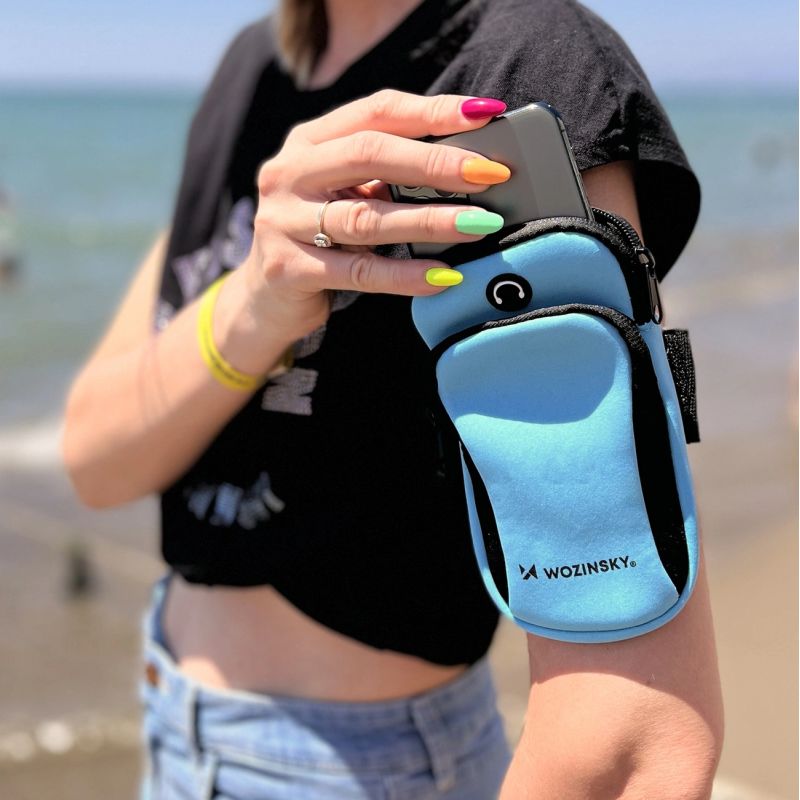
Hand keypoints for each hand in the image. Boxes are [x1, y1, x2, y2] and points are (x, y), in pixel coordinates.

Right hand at [239, 90, 510, 343]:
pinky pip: (359, 272)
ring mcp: (282, 220)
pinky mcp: (287, 269)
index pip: (376, 112)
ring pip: (367, 217)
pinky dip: (406, 276)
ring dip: (430, 220)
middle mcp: (289, 173)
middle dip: (437, 163)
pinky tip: (444, 276)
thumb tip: (468, 170)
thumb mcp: (346, 195)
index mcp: (309, 142)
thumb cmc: (320, 238)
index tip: (484, 115)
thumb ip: (387, 177)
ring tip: (478, 224)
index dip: (431, 111)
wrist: (266, 296)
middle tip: (490, 174)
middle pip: (369, 155)